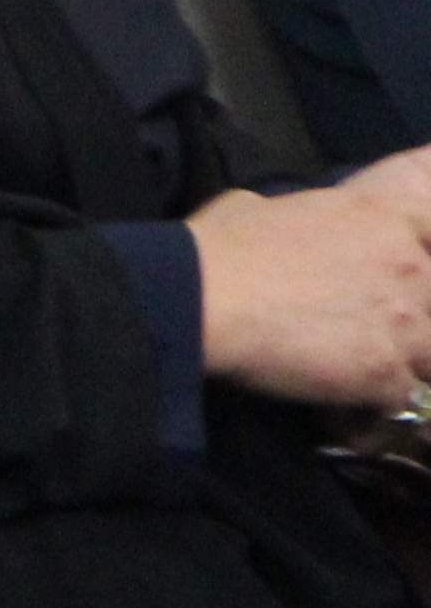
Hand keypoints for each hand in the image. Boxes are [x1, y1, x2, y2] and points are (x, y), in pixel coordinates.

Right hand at [195, 149, 430, 406]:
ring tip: (360, 368)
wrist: (199, 299)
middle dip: (407, 315)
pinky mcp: (386, 372)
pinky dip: (374, 401)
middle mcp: (410, 263)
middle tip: (364, 324)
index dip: (422, 253)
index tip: (405, 269)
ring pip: (430, 354)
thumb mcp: (256, 205)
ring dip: (401, 360)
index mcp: (383, 213)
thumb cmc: (220, 245)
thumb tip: (274, 220)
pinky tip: (344, 400)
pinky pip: (403, 396)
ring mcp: (405, 320)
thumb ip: (291, 214)